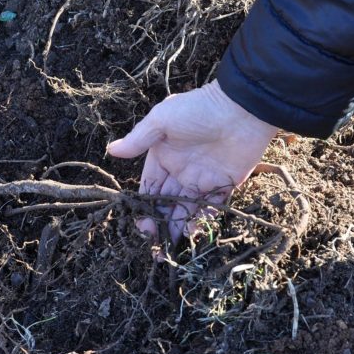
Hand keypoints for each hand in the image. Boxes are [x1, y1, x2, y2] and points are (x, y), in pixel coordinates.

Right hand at [107, 80, 278, 247]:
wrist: (241, 109)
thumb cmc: (198, 110)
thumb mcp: (162, 120)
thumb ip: (139, 140)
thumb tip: (111, 150)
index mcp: (164, 156)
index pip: (150, 187)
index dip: (144, 207)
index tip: (141, 225)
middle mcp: (181, 170)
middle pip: (166, 203)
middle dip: (159, 223)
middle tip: (155, 243)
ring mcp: (204, 179)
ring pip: (187, 209)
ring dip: (178, 226)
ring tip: (171, 244)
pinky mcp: (226, 184)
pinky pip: (213, 207)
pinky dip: (203, 219)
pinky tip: (193, 229)